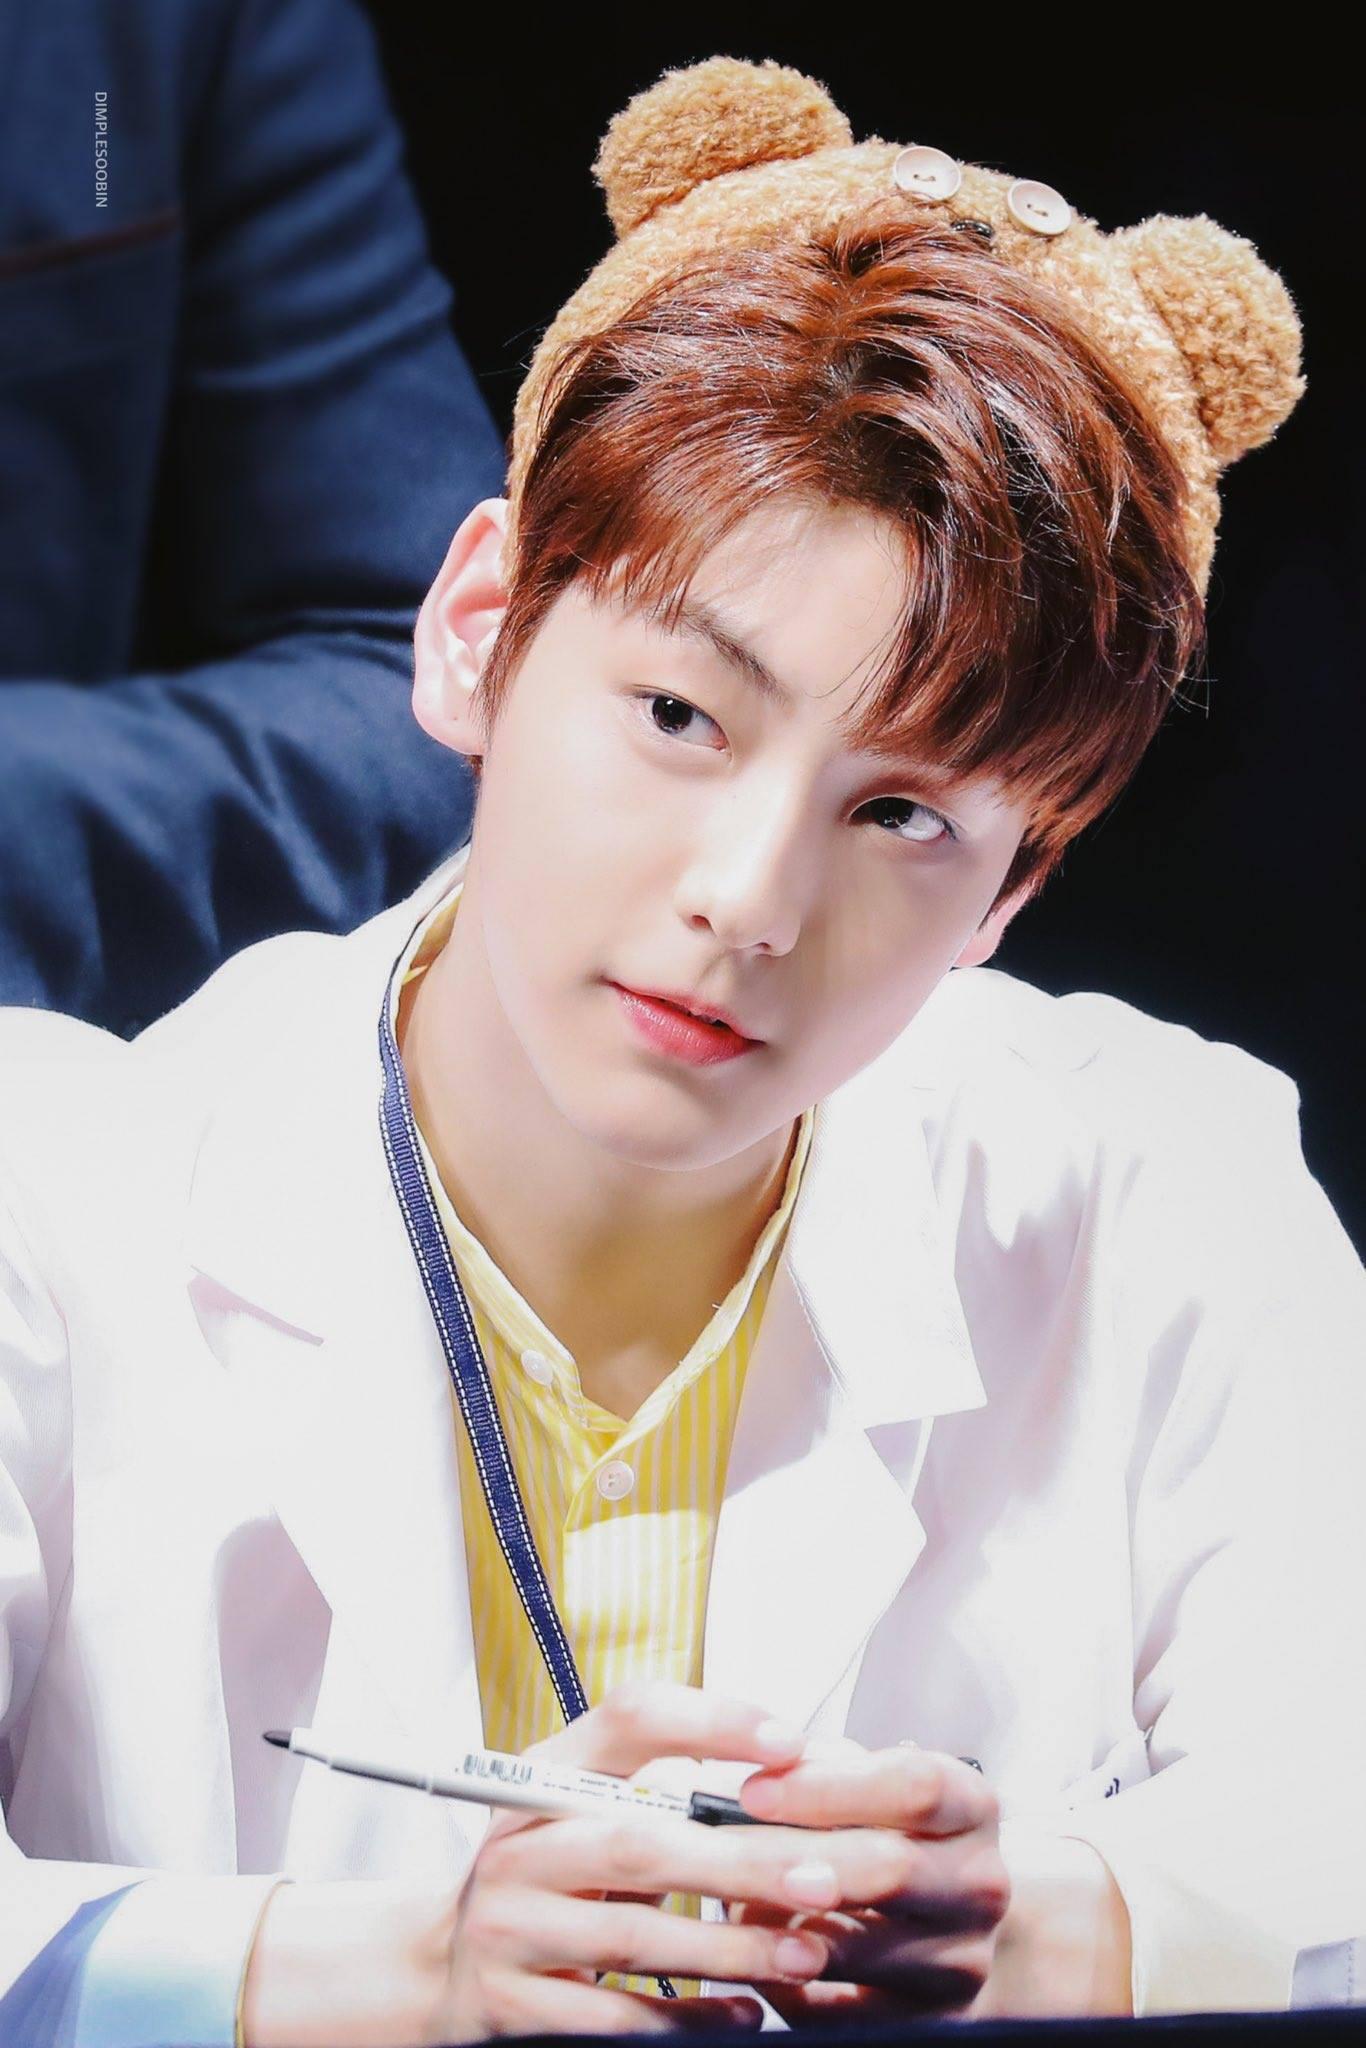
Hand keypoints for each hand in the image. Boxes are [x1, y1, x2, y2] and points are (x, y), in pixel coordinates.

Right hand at [243, 1679, 822, 2044]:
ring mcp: (509, 1925)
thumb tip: (802, 1764)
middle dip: (743, 1860)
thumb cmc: (548, 1875)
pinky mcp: (511, 2003)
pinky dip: (684, 2017)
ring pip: (631, 1933)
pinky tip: (744, 2014)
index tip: (790, 1743)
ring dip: (728, 1945)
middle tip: (825, 1873)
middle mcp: (521, 1841)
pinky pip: (610, 2015)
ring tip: (805, 1950)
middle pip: (640, 1840)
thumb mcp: (588, 1809)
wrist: (444, 1963)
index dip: (711, 1721)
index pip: (629, 1718)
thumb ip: (671, 1784)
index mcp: (547, 1773)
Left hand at [726, 1738, 1009, 2024]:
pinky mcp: (927, 2024)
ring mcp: (959, 1962)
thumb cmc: (899, 1837)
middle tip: (732, 1851)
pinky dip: (787, 1982)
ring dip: (783, 1927)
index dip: (828, 1787)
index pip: (913, 1786)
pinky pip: (842, 2012)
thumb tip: (759, 1765)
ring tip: (730, 1900)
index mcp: (971, 1809)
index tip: (755, 1789)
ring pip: (861, 1949)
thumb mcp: (878, 1783)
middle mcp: (978, 1886)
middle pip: (889, 1869)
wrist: (952, 1926)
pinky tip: (753, 1953)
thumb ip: (825, 1767)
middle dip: (798, 1858)